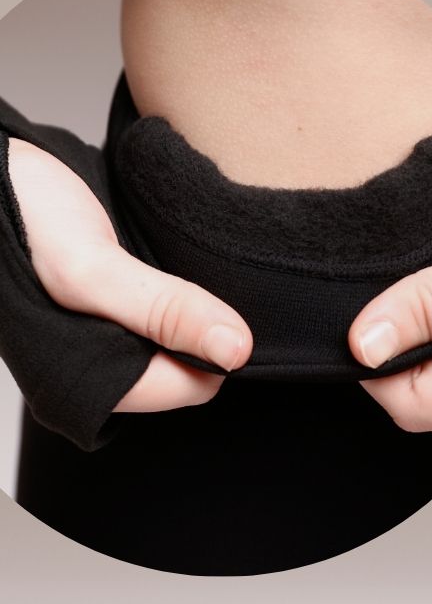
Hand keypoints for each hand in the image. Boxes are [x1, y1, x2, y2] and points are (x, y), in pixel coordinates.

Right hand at [7, 138, 252, 410]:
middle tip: (183, 273)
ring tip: (171, 259)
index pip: (191, 388)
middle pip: (189, 363)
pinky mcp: (118, 299)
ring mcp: (111, 331)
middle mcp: (101, 365)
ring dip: (191, 302)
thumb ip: (162, 310)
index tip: (207, 301)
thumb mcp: (89, 266)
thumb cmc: (18, 215)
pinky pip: (167, 306)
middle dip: (200, 326)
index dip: (212, 349)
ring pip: (182, 334)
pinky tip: (166, 253)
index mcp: (85, 382)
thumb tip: (237, 350)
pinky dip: (178, 281)